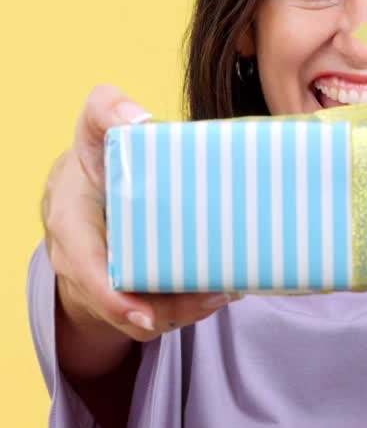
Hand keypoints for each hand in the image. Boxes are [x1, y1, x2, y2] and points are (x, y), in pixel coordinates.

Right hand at [42, 85, 239, 353]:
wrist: (92, 187)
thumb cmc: (98, 155)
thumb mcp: (95, 125)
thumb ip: (107, 110)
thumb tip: (140, 120)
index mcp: (72, 225)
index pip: (86, 273)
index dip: (114, 299)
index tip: (146, 314)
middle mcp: (86, 264)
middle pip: (128, 308)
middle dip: (175, 308)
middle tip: (220, 292)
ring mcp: (110, 283)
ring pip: (151, 317)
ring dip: (193, 309)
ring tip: (232, 289)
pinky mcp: (135, 292)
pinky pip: (161, 312)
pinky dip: (194, 304)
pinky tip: (226, 286)